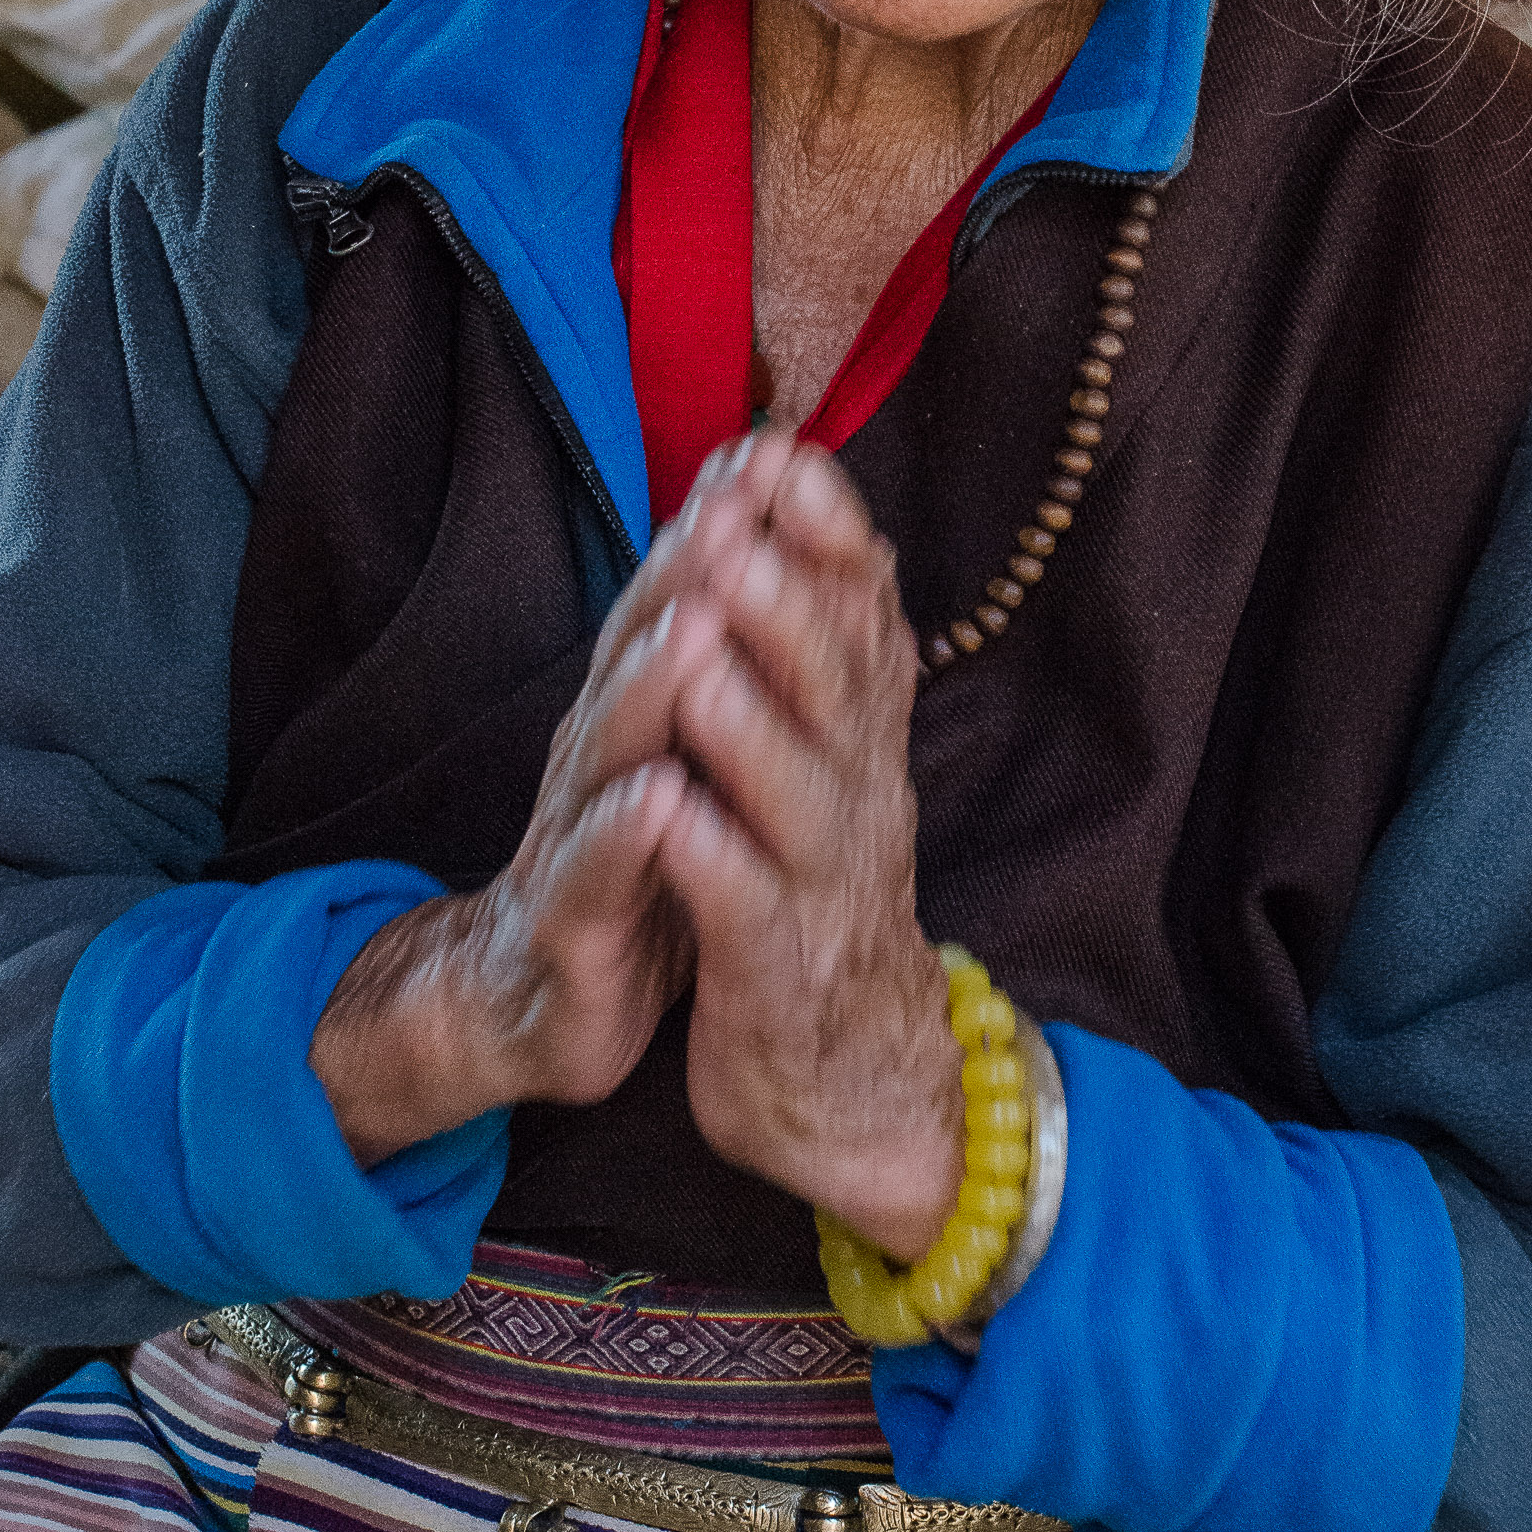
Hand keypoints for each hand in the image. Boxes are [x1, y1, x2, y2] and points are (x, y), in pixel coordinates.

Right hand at [311, 523, 735, 1165]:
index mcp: (643, 703)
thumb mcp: (689, 745)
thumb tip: (773, 527)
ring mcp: (581, 830)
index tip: (769, 448)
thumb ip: (721, 647)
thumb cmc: (641, 855)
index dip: (721, 527)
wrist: (543, 997)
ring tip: (698, 624)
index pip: (684, 600)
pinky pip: (598, 874)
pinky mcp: (572, 922)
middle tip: (734, 506)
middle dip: (688, 575)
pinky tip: (657, 797)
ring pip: (616, 747)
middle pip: (645, 649)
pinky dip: (627, 834)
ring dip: (654, 684)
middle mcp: (606, 747)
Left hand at [643, 432, 965, 1262]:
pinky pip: (742, 910)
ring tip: (703, 653)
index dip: (829, 540)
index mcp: (862, 742)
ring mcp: (821, 888)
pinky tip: (668, 813)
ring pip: (796, 794)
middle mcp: (857, 800)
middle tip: (738, 526)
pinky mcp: (773, 974)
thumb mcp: (833, 761)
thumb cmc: (817, 895)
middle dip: (786, 604)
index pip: (862, 620)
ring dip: (750, 722)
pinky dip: (709, 859)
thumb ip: (818, 646)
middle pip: (836, 689)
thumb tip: (799, 505)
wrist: (852, 1079)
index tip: (787, 453)